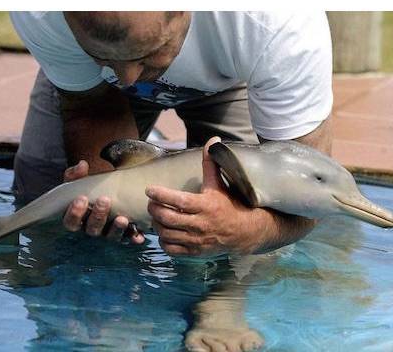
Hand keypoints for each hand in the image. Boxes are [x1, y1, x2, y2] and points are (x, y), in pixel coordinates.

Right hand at [61, 162, 141, 239]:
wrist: (103, 190)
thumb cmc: (87, 188)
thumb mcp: (78, 181)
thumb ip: (76, 174)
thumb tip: (82, 165)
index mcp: (77, 217)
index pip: (71, 221)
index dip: (75, 213)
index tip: (82, 198)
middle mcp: (91, 228)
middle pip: (92, 229)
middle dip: (98, 216)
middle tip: (104, 200)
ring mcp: (106, 232)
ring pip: (109, 235)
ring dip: (116, 229)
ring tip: (122, 219)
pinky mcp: (122, 233)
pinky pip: (127, 237)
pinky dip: (133, 237)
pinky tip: (138, 236)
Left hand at [149, 144, 300, 258]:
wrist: (242, 231)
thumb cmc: (228, 203)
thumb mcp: (219, 183)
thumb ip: (211, 162)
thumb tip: (213, 139)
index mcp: (205, 205)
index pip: (178, 201)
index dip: (161, 195)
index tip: (149, 189)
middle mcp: (200, 224)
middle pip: (169, 219)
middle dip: (154, 209)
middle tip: (150, 202)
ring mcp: (196, 240)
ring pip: (168, 235)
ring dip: (157, 225)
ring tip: (155, 215)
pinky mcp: (195, 252)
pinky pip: (172, 250)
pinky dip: (163, 242)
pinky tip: (163, 233)